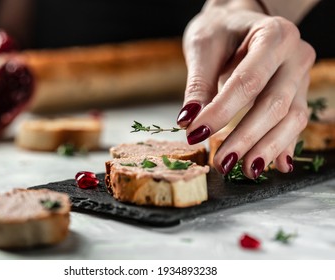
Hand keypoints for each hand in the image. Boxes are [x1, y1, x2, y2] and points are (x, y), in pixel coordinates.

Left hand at [176, 0, 315, 178]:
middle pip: (274, 104)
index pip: (248, 82)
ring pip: (292, 118)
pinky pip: (295, 122)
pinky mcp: (298, 93)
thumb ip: (198, 85)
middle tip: (222, 162)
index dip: (222, 112)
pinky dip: (282, 145)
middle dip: (246, 138)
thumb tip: (189, 122)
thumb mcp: (203, 48)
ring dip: (267, 148)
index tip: (196, 134)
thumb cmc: (219, 30)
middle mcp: (295, 55)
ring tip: (245, 171)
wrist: (239, 22)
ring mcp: (301, 76)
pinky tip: (275, 165)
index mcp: (273, 35)